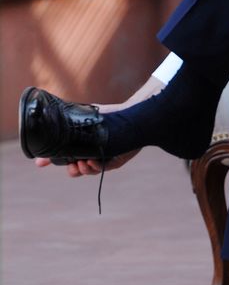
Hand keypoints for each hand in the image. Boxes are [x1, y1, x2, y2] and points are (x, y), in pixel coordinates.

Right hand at [30, 76, 161, 177]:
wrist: (128, 113)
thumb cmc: (104, 117)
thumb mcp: (81, 121)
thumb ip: (64, 128)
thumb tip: (44, 131)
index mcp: (83, 148)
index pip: (68, 161)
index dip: (59, 163)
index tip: (46, 162)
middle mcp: (93, 155)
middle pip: (78, 170)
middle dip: (73, 170)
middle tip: (71, 165)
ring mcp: (104, 159)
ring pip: (90, 171)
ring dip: (84, 169)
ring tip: (80, 163)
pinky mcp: (115, 160)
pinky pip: (103, 168)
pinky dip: (96, 166)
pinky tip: (91, 161)